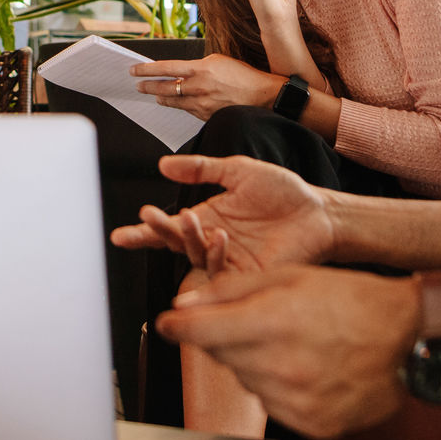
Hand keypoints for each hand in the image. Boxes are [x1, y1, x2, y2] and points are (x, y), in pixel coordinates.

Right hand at [110, 152, 338, 272]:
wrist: (318, 211)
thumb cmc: (283, 191)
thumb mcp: (237, 170)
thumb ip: (200, 168)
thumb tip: (163, 164)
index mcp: (208, 217)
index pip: (169, 227)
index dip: (145, 232)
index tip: (122, 234)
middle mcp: (212, 241)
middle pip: (175, 242)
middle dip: (157, 231)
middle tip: (148, 217)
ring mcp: (228, 260)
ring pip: (194, 257)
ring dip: (187, 238)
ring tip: (189, 218)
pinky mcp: (246, 275)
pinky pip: (221, 272)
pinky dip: (214, 257)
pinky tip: (217, 237)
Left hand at [127, 52, 281, 119]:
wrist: (263, 97)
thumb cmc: (244, 76)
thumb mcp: (219, 61)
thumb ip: (198, 65)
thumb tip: (183, 71)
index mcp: (200, 69)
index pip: (165, 68)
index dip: (146, 70)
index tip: (134, 70)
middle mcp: (197, 87)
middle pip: (164, 87)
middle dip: (148, 86)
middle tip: (138, 85)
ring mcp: (200, 104)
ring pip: (172, 101)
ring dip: (161, 97)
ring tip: (154, 94)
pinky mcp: (205, 117)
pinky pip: (187, 111)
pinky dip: (179, 105)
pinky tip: (176, 103)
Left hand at [155, 266, 420, 439]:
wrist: (410, 338)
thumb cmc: (354, 299)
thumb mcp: (292, 276)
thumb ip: (231, 290)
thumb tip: (183, 304)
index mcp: (272, 322)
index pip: (199, 332)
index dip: (177, 327)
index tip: (167, 324)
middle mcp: (281, 367)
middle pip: (222, 357)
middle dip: (230, 338)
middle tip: (265, 322)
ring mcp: (297, 402)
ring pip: (247, 382)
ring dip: (257, 364)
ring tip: (295, 345)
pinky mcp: (313, 426)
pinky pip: (275, 407)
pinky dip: (281, 389)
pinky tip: (309, 370)